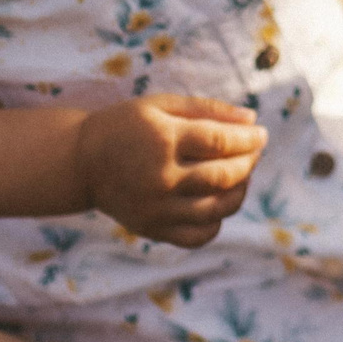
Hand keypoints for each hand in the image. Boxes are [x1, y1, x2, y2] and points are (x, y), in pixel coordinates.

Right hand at [76, 94, 264, 247]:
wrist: (81, 163)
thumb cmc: (126, 126)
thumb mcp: (161, 105)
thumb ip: (207, 110)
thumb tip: (252, 119)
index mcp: (162, 140)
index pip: (221, 142)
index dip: (249, 138)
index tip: (261, 133)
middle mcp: (160, 178)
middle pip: (223, 176)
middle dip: (248, 161)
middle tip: (253, 151)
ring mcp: (157, 209)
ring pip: (217, 209)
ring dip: (240, 191)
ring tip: (241, 175)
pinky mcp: (153, 229)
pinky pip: (199, 236)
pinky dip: (217, 221)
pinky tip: (217, 201)